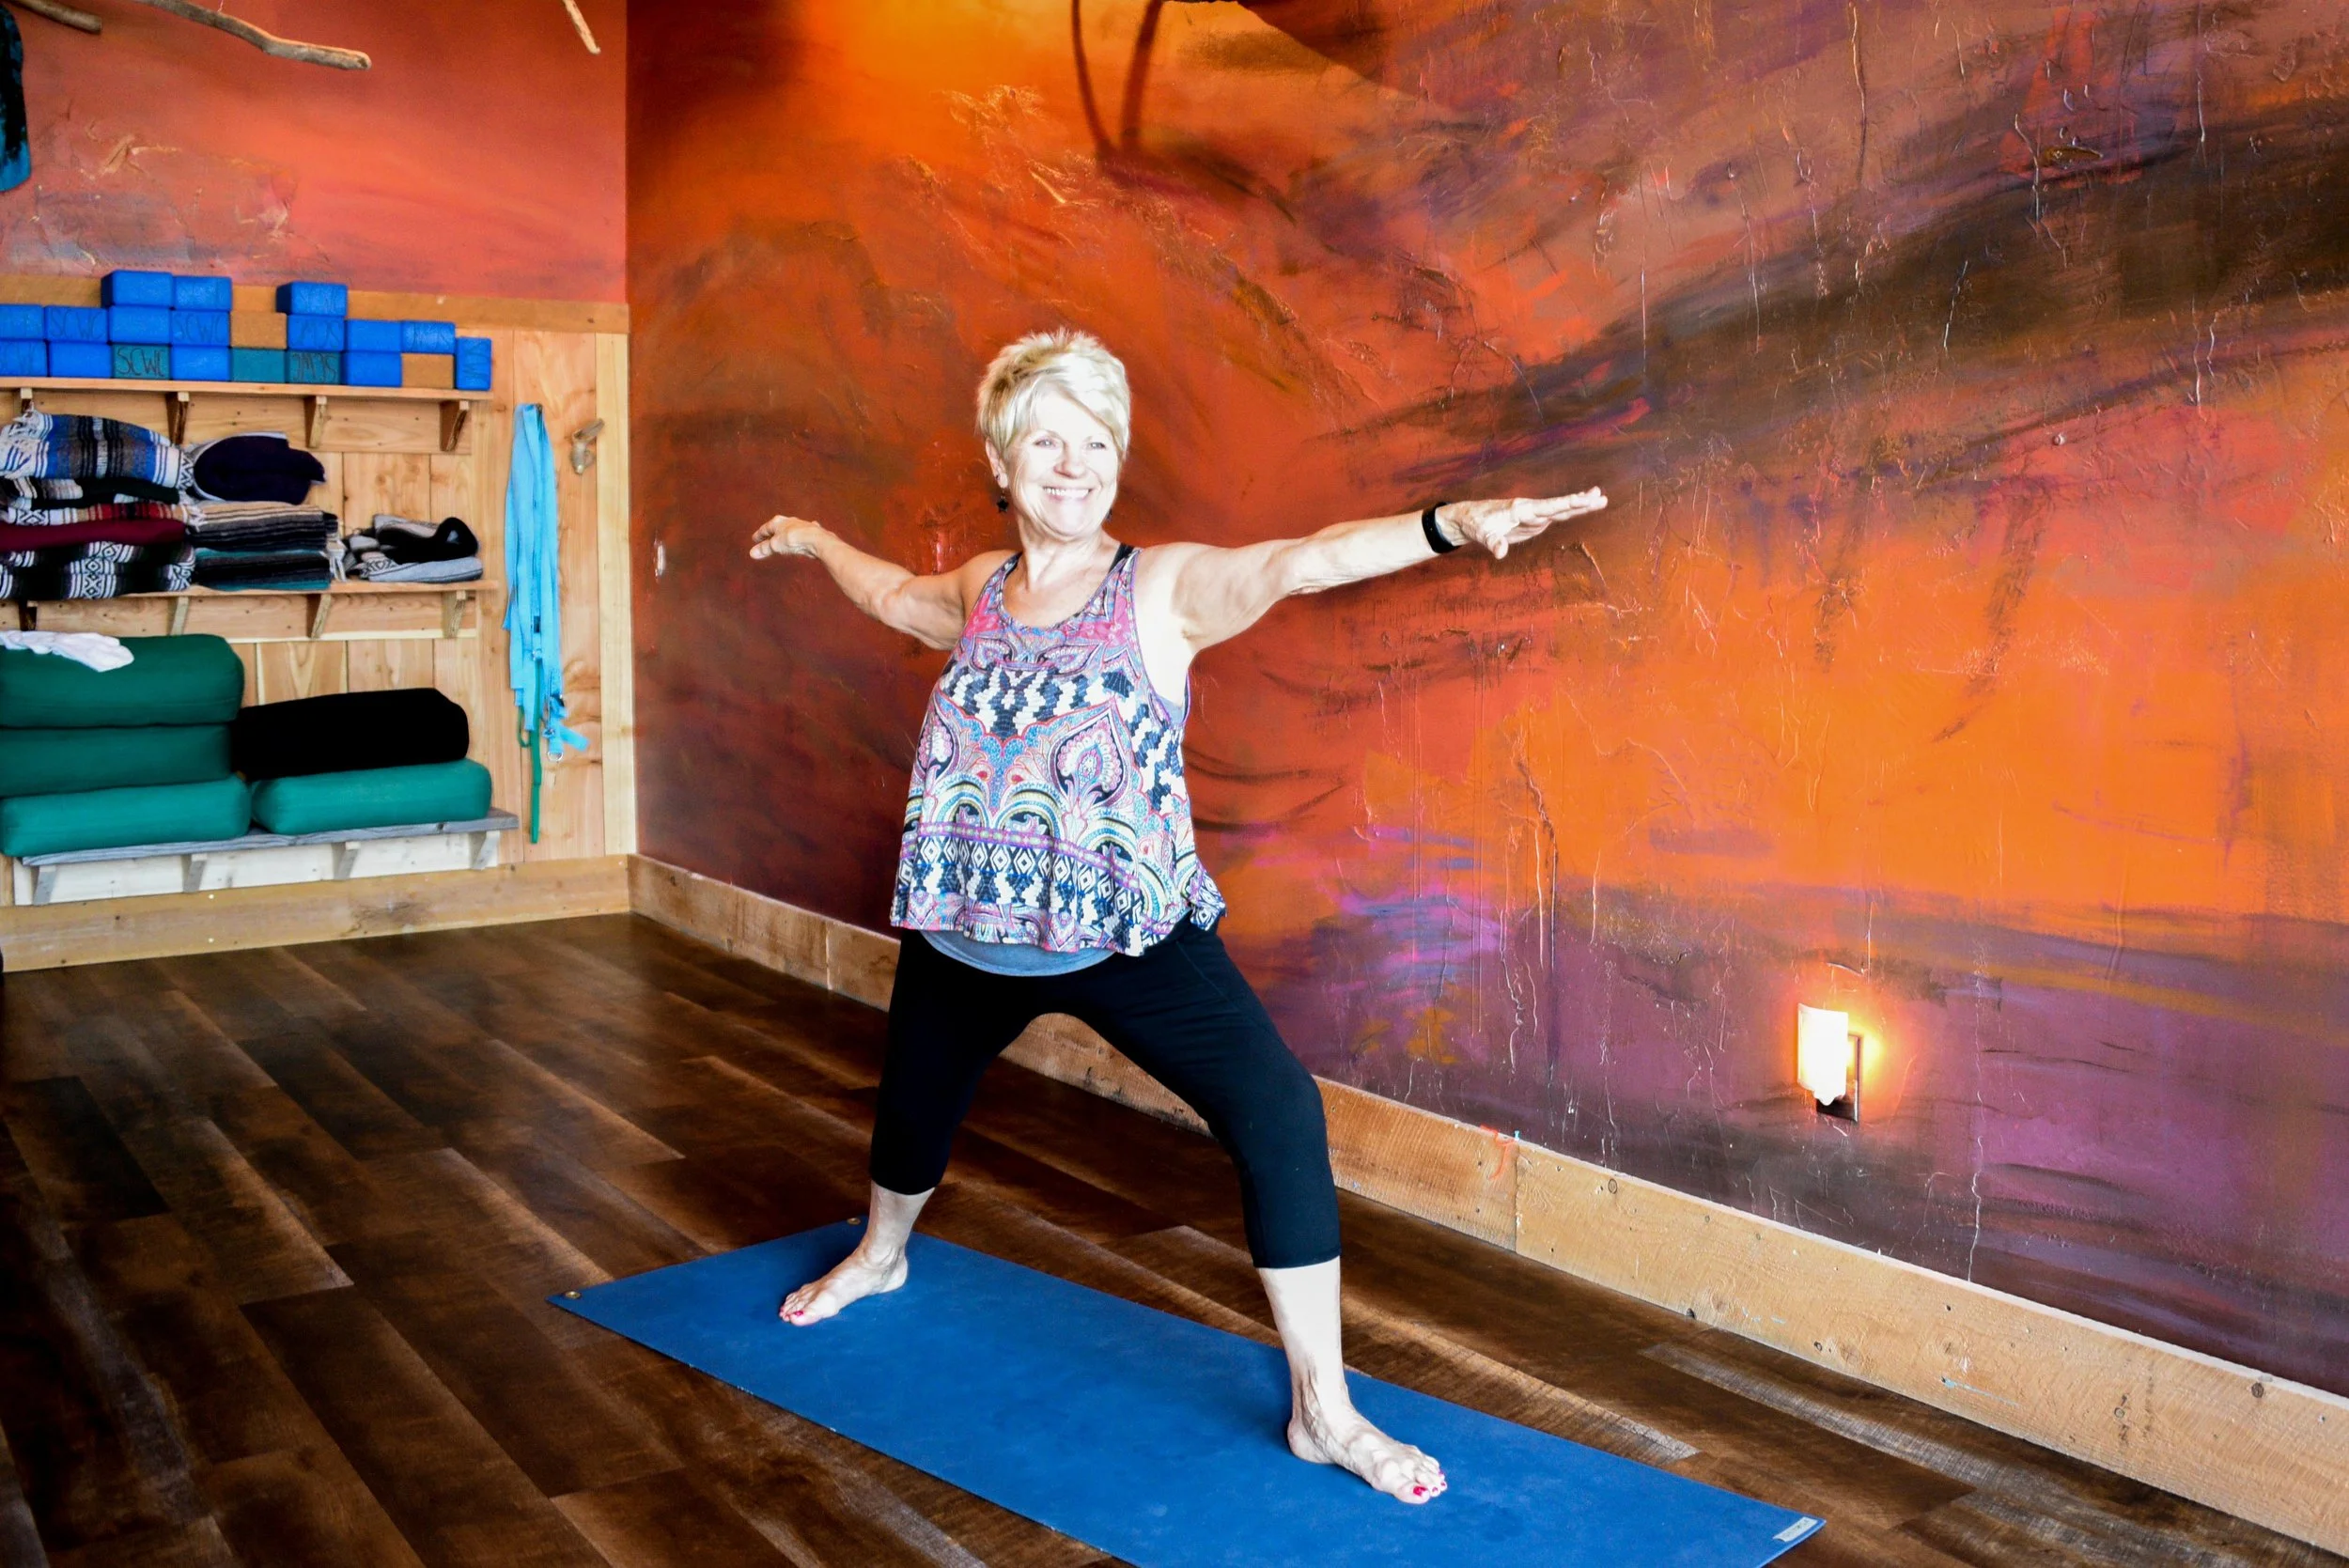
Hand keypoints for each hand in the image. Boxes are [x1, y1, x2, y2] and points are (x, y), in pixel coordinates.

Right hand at [749, 514, 827, 559]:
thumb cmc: (793, 539)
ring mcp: (801, 525)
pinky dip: (800, 536)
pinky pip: (802, 534)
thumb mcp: (775, 546)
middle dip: (772, 534)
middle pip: (777, 528)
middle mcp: (789, 521)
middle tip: (766, 539)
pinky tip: (803, 538)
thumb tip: (752, 553)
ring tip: (782, 539)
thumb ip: (764, 549)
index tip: (754, 539)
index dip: (759, 535)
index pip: (765, 529)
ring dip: (785, 534)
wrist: (816, 539)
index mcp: (777, 522)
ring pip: (790, 530)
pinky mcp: (811, 532)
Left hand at [1437, 490, 1606, 558]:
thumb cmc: (1476, 524)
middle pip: (1559, 506)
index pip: (1548, 506)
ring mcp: (1534, 515)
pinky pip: (1556, 517)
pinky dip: (1570, 512)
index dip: (1567, 503)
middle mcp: (1531, 509)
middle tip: (1601, 496)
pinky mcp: (1534, 522)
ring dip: (1580, 505)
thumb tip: (1500, 553)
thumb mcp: (1483, 535)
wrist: (1470, 519)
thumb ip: (1493, 543)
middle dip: (1580, 502)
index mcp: (1521, 509)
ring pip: (1560, 510)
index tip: (1584, 498)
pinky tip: (1583, 508)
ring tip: (1601, 499)